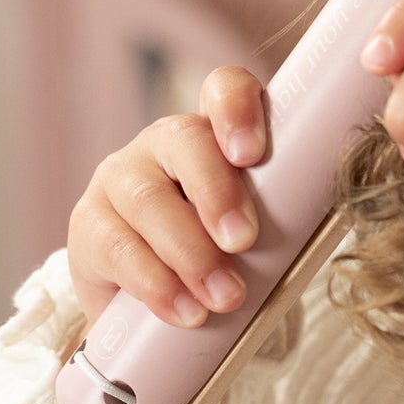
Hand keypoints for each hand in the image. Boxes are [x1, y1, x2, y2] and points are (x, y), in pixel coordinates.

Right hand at [66, 68, 267, 334]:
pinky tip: (184, 311)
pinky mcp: (87, 226)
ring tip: (224, 297)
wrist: (155, 314)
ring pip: (147, 199)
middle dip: (217, 193)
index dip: (237, 108)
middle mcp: (163, 144)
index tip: (252, 154)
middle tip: (244, 242)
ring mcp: (118, 179)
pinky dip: (156, 284)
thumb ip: (283, 221)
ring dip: (191, 252)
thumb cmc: (223, 260)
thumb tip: (315, 234)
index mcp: (216, 133)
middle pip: (184, 141)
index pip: (224, 88)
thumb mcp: (258, 236)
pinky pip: (117, 248)